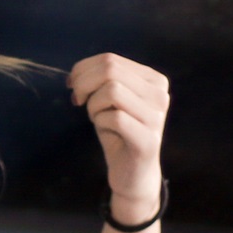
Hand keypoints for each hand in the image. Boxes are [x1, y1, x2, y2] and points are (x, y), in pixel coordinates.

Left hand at [68, 53, 167, 221]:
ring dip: (93, 104)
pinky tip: (104, 130)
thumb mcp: (110, 100)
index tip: (72, 86)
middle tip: (77, 101)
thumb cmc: (118, 133)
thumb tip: (75, 74)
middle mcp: (160, 94)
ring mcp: (157, 116)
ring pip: (112, 90)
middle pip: (110, 70)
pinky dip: (100, 121)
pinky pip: (114, 117)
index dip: (83, 70)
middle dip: (84, 84)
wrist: (133, 173)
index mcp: (154, 80)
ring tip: (96, 117)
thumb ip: (101, 80)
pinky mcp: (148, 139)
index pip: (111, 59)